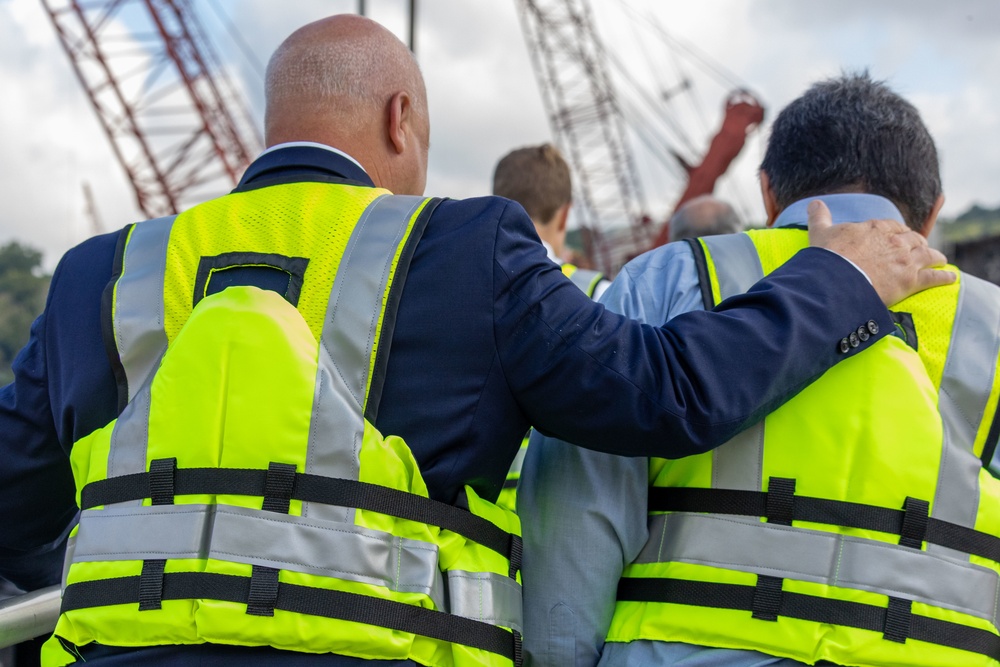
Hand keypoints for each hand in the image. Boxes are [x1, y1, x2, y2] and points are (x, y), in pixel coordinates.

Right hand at [807, 200, 955, 305]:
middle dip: (917, 243)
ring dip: (934, 257)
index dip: (896, 232)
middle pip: (913, 239)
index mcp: (876, 228)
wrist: (836, 281)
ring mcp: (906, 260)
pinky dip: (943, 277)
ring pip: (927, 255)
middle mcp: (895, 241)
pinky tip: (949, 277)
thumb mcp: (820, 233)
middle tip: (919, 248)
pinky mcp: (911, 281)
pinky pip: (933, 277)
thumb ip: (820, 217)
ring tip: (938, 260)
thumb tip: (814, 203)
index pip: (892, 227)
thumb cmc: (828, 257)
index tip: (896, 236)